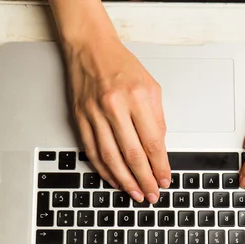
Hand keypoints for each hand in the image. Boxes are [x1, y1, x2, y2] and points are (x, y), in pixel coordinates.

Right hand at [65, 38, 170, 202]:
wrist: (90, 47)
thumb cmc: (122, 65)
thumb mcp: (151, 86)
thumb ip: (157, 118)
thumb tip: (159, 149)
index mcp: (137, 97)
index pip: (153, 141)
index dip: (160, 165)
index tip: (164, 179)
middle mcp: (114, 106)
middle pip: (132, 154)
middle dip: (144, 179)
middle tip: (152, 194)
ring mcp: (94, 114)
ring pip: (111, 157)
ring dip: (125, 180)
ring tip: (135, 193)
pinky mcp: (80, 118)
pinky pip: (92, 151)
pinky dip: (104, 169)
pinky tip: (114, 179)